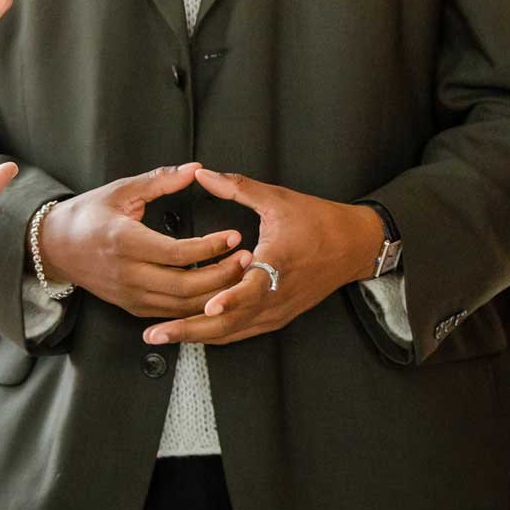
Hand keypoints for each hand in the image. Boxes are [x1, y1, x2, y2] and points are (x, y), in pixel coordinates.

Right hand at [36, 164, 250, 317]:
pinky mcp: (131, 307)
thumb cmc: (89, 214)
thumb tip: (196, 169)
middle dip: (221, 276)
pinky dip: (196, 306)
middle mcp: (127, 273)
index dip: (211, 247)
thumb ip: (161, 180)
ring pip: (181, 306)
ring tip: (237, 276)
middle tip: (246, 259)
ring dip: (214, 295)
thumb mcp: (122, 190)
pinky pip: (170, 313)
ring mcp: (129, 295)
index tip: (234, 235)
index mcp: (124, 241)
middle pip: (185, 286)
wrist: (56, 247)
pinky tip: (216, 292)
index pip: (178, 253)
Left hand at [142, 170, 382, 347]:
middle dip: (190, 330)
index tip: (207, 306)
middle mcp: (276, 293)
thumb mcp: (277, 199)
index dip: (229, 299)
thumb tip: (202, 173)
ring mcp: (277, 310)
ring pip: (232, 333)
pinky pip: (241, 332)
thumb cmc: (317, 221)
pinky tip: (190, 334)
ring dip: (197, 336)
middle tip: (156, 333)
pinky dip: (215, 334)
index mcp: (278, 261)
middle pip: (231, 322)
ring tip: (163, 336)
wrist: (353, 246)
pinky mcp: (277, 317)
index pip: (253, 287)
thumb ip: (237, 186)